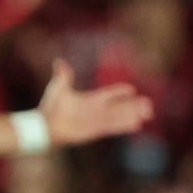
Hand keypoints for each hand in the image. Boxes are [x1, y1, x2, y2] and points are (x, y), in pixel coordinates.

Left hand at [38, 61, 154, 145]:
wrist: (44, 125)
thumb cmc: (50, 107)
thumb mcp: (58, 87)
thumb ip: (63, 75)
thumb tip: (58, 61)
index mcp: (90, 99)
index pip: (109, 95)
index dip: (120, 92)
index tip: (131, 90)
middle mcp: (96, 110)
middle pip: (119, 107)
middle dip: (133, 106)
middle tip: (148, 104)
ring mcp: (96, 121)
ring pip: (120, 117)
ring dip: (133, 115)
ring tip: (148, 114)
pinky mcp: (95, 130)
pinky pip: (113, 127)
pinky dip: (125, 126)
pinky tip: (137, 125)